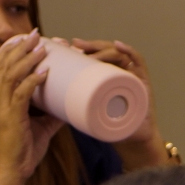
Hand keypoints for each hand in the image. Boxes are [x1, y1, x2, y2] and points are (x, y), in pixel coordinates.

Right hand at [0, 30, 64, 184]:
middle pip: (5, 65)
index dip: (16, 51)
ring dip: (27, 58)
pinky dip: (32, 81)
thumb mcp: (42, 128)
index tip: (32, 39)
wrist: (10, 173)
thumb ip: (54, 114)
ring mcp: (1, 108)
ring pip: (11, 75)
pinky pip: (21, 95)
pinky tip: (45, 72)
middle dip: (21, 47)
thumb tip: (73, 105)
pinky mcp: (9, 119)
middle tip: (37, 33)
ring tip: (43, 46)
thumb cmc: (23, 151)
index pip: (4, 68)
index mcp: (1, 100)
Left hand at [72, 38, 167, 166]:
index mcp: (106, 77)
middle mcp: (119, 72)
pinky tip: (118, 45)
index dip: (79, 49)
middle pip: (105, 51)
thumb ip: (72, 103)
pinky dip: (130, 51)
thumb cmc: (110, 125)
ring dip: (102, 49)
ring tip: (88, 50)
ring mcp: (132, 75)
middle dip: (89, 46)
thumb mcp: (88, 111)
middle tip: (73, 44)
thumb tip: (40, 99)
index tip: (63, 46)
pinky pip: (139, 61)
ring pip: (118, 53)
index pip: (93, 56)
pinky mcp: (143, 80)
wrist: (133, 140)